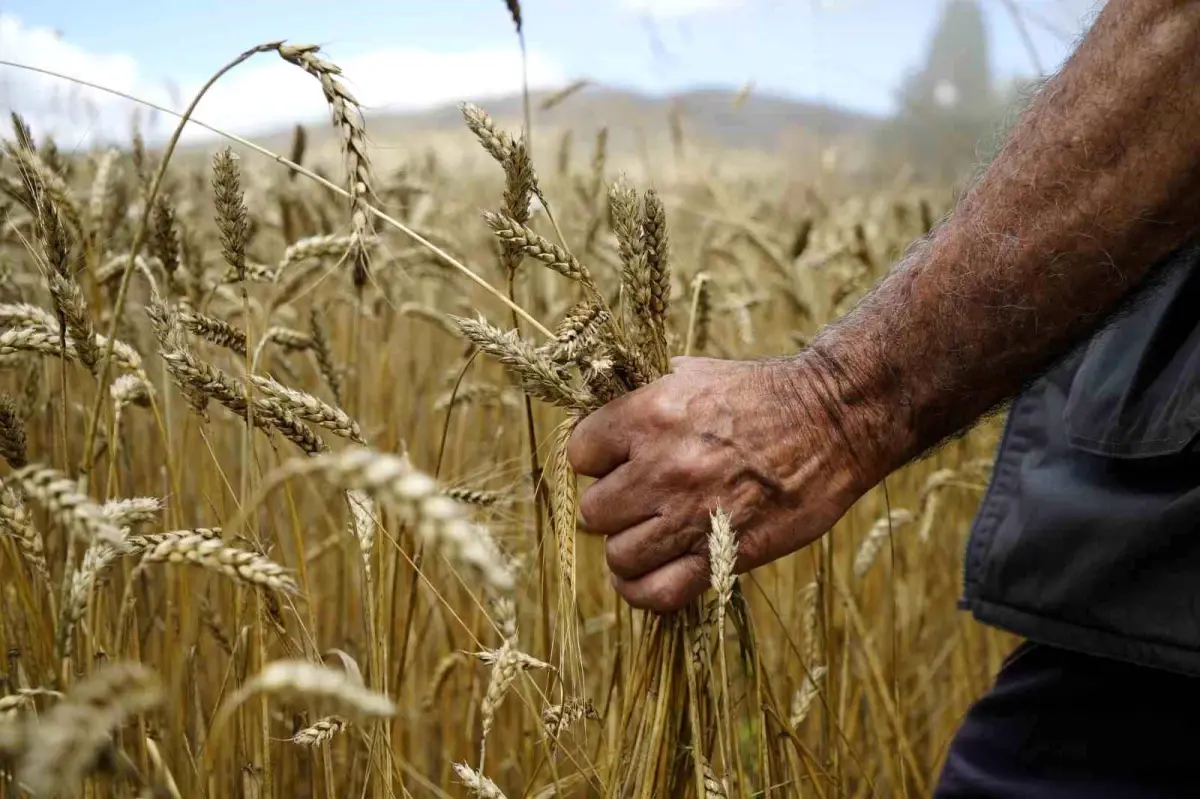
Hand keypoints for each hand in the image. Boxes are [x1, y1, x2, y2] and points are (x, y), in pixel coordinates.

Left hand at [568, 355, 877, 611]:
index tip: (618, 460)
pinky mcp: (723, 554)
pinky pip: (657, 592)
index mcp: (650, 414)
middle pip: (594, 510)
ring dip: (629, 549)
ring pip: (619, 555)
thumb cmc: (759, 394)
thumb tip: (594, 419)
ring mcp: (692, 514)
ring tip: (648, 536)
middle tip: (639, 499)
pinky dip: (643, 591)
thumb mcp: (691, 374)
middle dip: (612, 506)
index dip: (597, 459)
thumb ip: (638, 398)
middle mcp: (664, 466)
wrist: (831, 421)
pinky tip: (647, 576)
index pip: (581, 453)